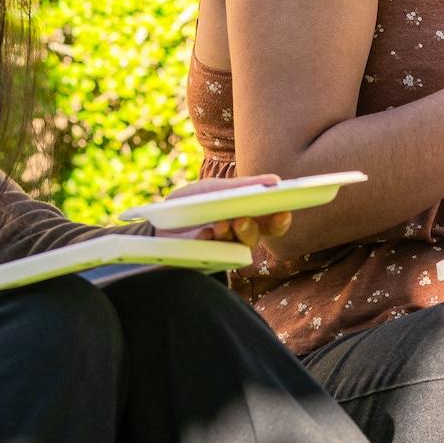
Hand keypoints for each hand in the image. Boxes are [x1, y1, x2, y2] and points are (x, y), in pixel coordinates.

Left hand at [151, 174, 294, 245]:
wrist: (160, 222)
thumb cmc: (193, 203)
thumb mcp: (215, 190)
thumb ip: (242, 186)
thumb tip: (274, 180)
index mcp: (248, 216)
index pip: (271, 223)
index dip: (280, 221)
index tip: (283, 212)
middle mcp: (239, 236)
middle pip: (256, 237)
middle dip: (251, 229)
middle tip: (241, 220)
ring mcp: (223, 251)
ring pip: (236, 248)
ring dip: (230, 235)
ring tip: (219, 224)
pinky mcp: (206, 262)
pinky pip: (213, 256)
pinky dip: (208, 243)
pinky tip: (203, 234)